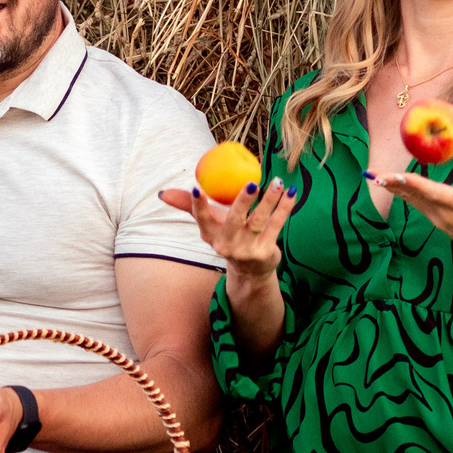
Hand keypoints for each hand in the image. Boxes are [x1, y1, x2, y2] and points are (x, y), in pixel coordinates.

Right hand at [157, 176, 294, 279]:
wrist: (251, 271)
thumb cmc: (228, 237)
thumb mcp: (209, 224)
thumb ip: (189, 206)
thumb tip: (162, 194)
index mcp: (211, 236)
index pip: (202, 219)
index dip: (198, 205)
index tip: (198, 188)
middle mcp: (228, 245)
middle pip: (235, 220)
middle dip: (242, 202)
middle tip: (252, 182)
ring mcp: (248, 250)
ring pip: (260, 221)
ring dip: (270, 201)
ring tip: (277, 182)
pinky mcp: (266, 252)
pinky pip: (276, 225)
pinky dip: (284, 208)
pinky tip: (291, 192)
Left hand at [369, 160, 452, 279]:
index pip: (428, 190)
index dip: (408, 182)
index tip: (389, 176)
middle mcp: (444, 213)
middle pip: (412, 194)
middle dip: (390, 183)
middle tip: (369, 172)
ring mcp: (441, 220)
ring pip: (413, 200)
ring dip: (395, 188)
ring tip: (376, 177)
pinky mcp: (441, 223)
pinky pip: (418, 206)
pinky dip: (406, 195)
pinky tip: (397, 188)